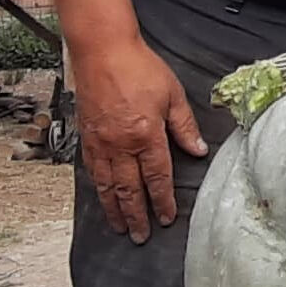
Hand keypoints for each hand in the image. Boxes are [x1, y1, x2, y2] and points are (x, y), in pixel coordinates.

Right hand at [69, 36, 207, 243]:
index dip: (162, 201)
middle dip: (136, 215)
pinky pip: (92, 169)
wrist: (103, 50)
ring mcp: (101, 142)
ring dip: (114, 208)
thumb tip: (198, 151)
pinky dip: (98, 188)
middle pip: (130, 189)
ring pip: (107, 185)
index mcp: (146, 135)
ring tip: (120, 227)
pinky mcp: (87, 135)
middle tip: (141, 236)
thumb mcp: (172, 94)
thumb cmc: (139, 67)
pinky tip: (102, 196)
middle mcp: (121, 144)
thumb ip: (185, 126)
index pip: (157, 177)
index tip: (167, 218)